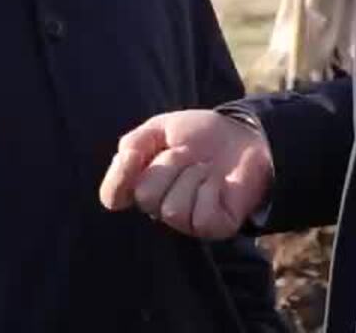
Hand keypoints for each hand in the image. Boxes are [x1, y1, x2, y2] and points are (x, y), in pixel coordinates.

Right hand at [100, 110, 273, 239]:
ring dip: (192, 177)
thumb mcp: (161, 128)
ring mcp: (186, 220)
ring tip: (206, 168)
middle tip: (187, 153)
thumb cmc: (200, 135)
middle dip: (169, 165)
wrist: (243, 135)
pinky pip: (199, 215)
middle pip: (146, 196)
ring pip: (172, 208)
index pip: (112, 196)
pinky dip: (211, 190)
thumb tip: (123, 161)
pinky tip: (220, 183)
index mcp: (142, 183)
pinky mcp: (213, 227)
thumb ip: (134, 143)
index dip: (119, 178)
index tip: (133, 156)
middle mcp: (160, 206)